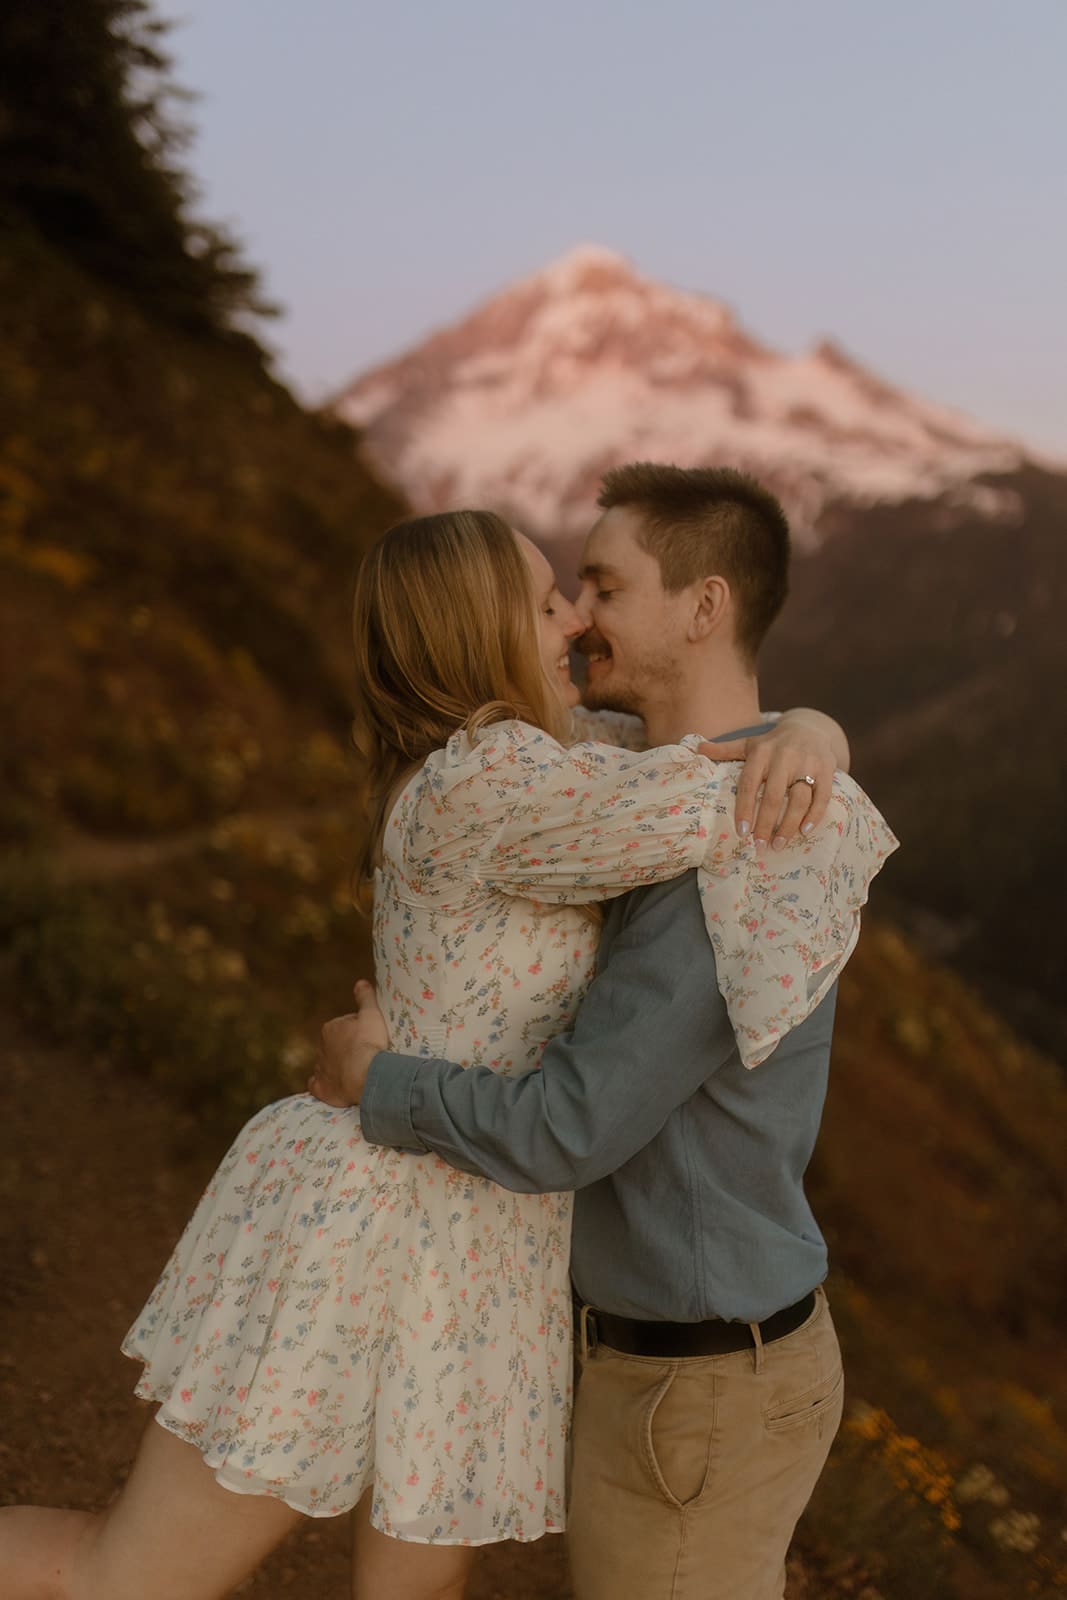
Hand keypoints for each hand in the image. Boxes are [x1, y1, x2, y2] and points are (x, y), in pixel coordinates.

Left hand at [307, 980, 390, 1107]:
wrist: (366, 1075)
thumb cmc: (369, 1043)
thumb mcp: (372, 1014)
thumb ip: (365, 997)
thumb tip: (360, 982)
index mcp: (330, 1029)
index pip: (343, 1028)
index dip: (358, 1033)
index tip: (369, 1039)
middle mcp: (321, 1048)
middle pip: (334, 1047)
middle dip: (346, 1050)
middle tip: (365, 1056)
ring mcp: (320, 1069)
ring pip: (326, 1066)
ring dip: (337, 1068)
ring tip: (355, 1073)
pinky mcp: (321, 1089)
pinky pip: (317, 1086)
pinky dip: (323, 1086)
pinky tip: (333, 1088)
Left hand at [699, 712, 840, 847]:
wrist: (809, 728)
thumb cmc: (773, 744)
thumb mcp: (749, 743)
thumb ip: (724, 750)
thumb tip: (695, 749)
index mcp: (762, 752)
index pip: (750, 784)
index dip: (745, 809)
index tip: (742, 833)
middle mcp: (784, 757)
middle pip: (774, 796)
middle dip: (766, 824)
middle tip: (760, 847)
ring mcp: (808, 763)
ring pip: (799, 799)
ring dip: (789, 825)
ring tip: (779, 845)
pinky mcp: (827, 769)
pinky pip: (822, 796)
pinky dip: (815, 815)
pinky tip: (804, 832)